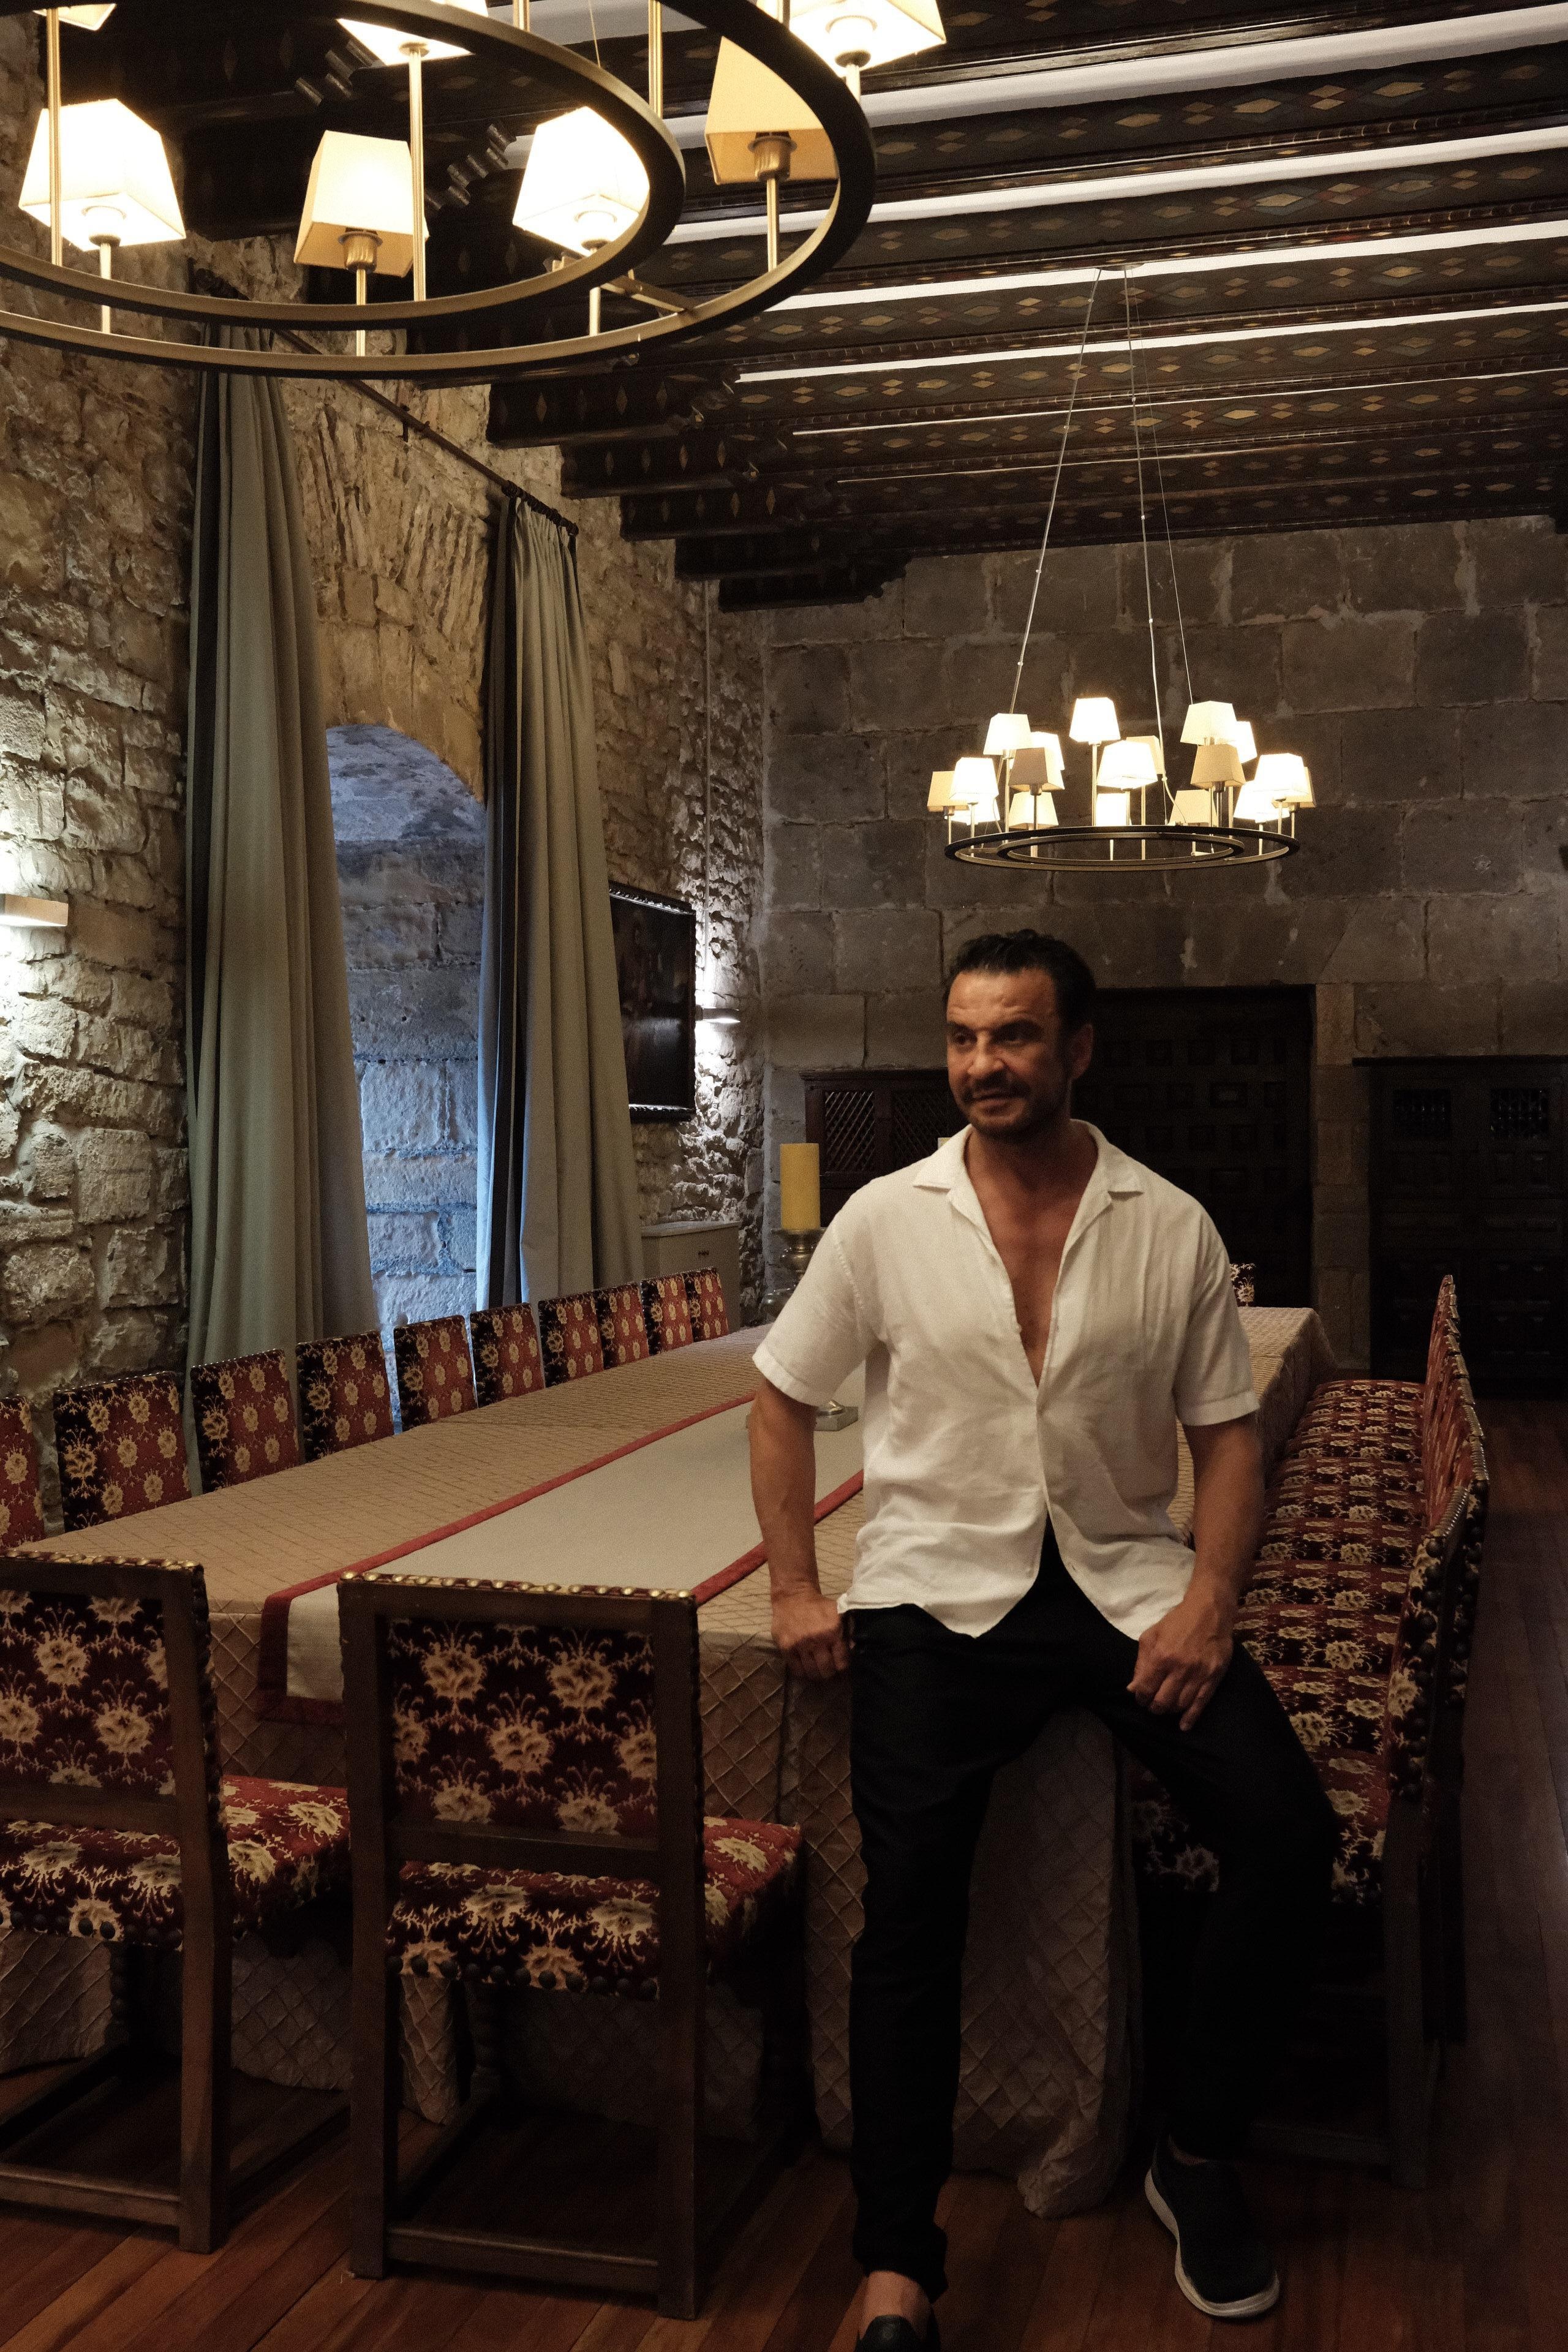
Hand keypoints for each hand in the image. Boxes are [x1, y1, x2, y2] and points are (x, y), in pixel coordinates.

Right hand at [772, 1586, 848, 1679]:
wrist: (793, 1597)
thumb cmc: (818, 1607)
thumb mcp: (838, 1613)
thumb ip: (849, 1630)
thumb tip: (857, 1649)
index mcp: (833, 1631)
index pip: (841, 1662)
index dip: (843, 1669)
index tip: (842, 1670)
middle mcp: (817, 1639)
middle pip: (827, 1670)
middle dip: (830, 1674)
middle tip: (830, 1672)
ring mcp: (800, 1644)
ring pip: (812, 1672)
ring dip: (816, 1675)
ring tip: (818, 1671)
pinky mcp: (786, 1647)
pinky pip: (796, 1670)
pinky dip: (802, 1672)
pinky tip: (805, 1668)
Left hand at [1129, 1590, 1234, 1730]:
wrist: (1209, 1611)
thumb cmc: (1177, 1622)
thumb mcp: (1151, 1635)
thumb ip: (1140, 1663)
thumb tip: (1132, 1688)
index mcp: (1161, 1656)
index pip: (1145, 1689)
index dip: (1140, 1698)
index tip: (1141, 1698)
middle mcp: (1179, 1668)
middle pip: (1162, 1702)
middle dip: (1154, 1708)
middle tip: (1153, 1705)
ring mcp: (1198, 1674)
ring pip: (1180, 1705)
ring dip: (1170, 1711)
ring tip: (1166, 1707)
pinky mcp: (1213, 1678)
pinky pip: (1201, 1703)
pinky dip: (1191, 1718)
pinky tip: (1184, 1726)